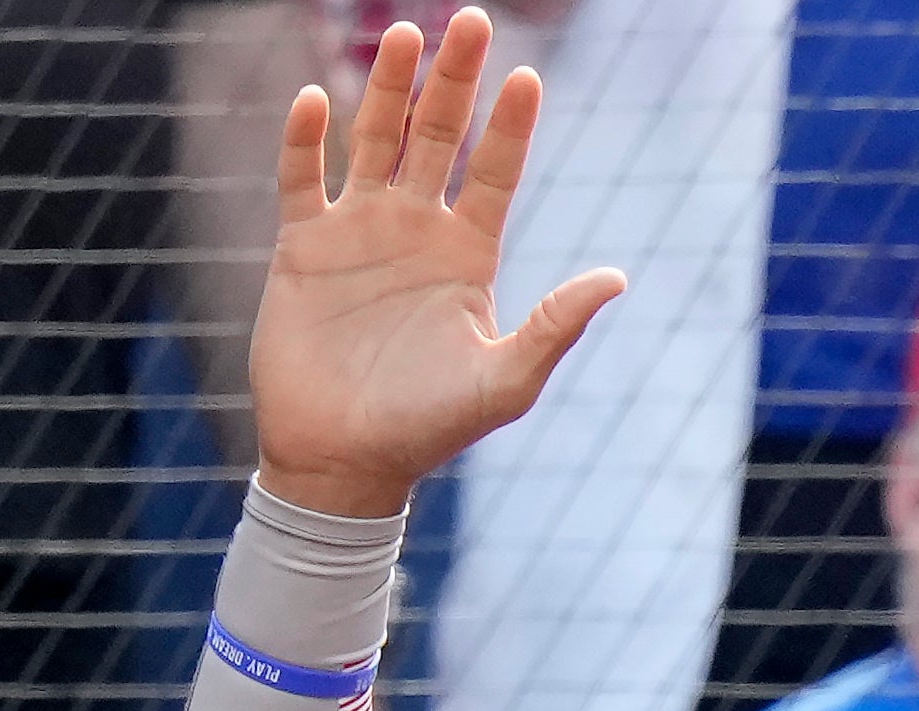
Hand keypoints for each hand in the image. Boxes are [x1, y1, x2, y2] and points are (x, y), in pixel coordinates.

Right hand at [252, 9, 624, 517]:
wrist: (345, 459)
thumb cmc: (430, 429)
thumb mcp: (506, 382)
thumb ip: (556, 327)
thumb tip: (617, 278)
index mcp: (469, 255)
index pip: (494, 173)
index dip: (511, 127)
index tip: (529, 77)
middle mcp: (416, 230)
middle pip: (438, 137)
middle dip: (454, 81)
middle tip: (471, 20)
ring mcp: (358, 232)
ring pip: (374, 140)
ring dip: (388, 89)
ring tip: (406, 35)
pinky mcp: (302, 246)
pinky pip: (301, 178)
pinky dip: (304, 139)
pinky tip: (316, 98)